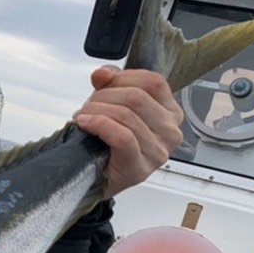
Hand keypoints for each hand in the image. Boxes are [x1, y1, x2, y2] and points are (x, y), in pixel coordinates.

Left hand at [72, 66, 183, 198]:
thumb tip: (102, 74)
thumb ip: (110, 84)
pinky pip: (122, 136)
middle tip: (86, 108)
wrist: (95, 179)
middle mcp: (171, 131)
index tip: (101, 85)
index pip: (152, 81)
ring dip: (96, 111)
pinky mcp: (140, 167)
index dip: (122, 78)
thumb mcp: (111, 105)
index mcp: (171, 111)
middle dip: (104, 97)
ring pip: (126, 115)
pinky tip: (84, 125)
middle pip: (136, 97)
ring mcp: (158, 151)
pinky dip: (99, 125)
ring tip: (82, 118)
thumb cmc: (107, 141)